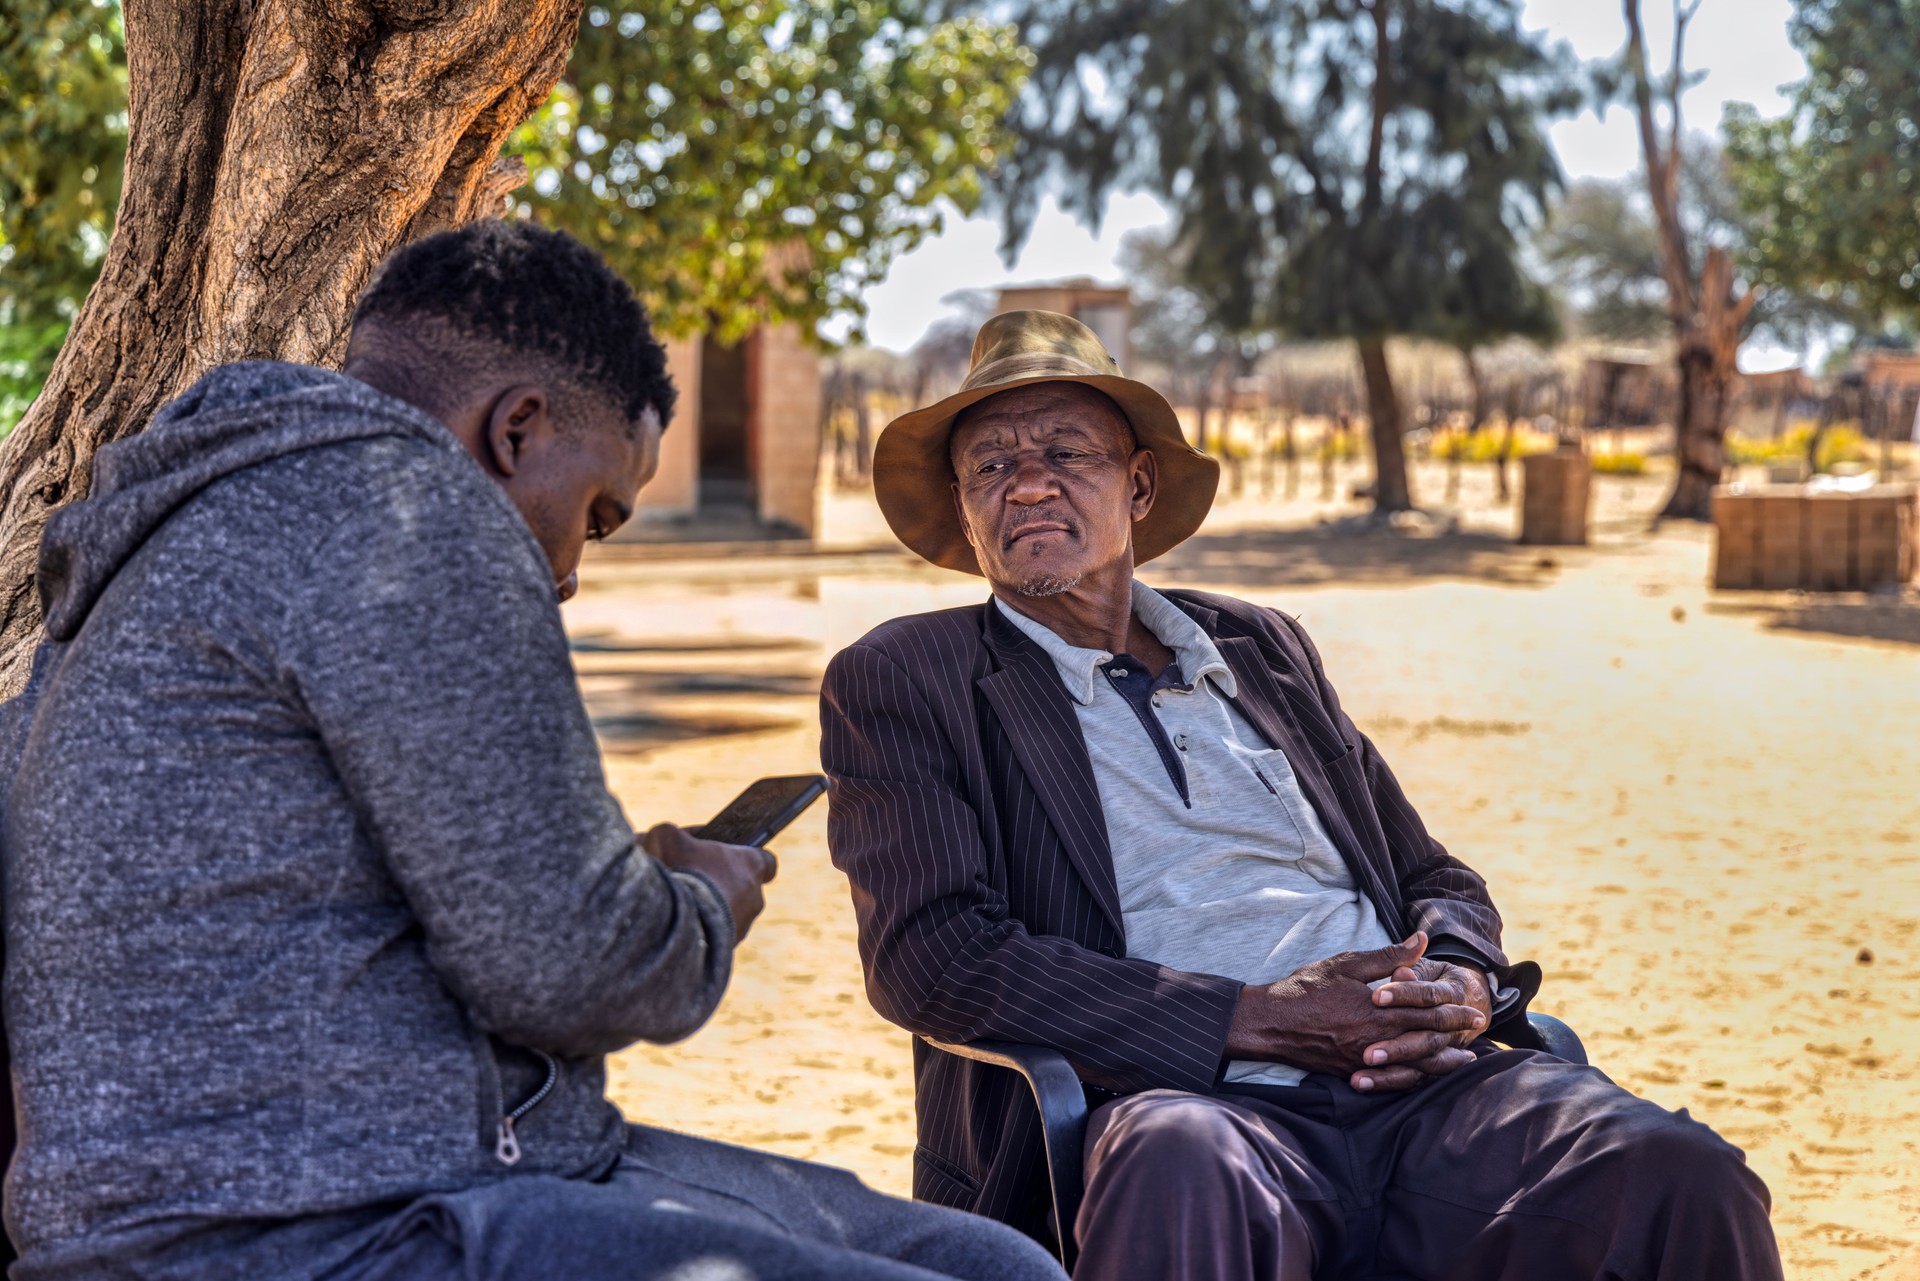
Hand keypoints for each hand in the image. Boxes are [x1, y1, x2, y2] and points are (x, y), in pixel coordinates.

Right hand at [639, 823, 776, 940]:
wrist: (676, 925)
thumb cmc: (680, 872)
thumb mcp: (667, 837)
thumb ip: (672, 834)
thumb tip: (666, 837)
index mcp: (750, 866)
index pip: (767, 862)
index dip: (750, 858)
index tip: (733, 858)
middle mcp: (754, 898)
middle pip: (743, 889)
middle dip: (721, 885)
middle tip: (693, 880)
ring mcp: (742, 927)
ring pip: (730, 915)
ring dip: (711, 910)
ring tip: (680, 906)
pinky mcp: (726, 949)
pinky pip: (715, 937)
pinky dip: (702, 931)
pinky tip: (678, 926)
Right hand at [1223, 932, 1485, 1092]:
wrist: (1270, 1023)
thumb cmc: (1306, 989)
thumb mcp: (1346, 965)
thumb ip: (1388, 957)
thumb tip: (1421, 940)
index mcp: (1377, 1010)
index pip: (1427, 1011)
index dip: (1454, 1009)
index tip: (1474, 1005)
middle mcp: (1377, 1039)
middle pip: (1427, 1038)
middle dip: (1455, 1032)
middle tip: (1477, 1027)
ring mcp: (1365, 1059)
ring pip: (1415, 1064)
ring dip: (1443, 1061)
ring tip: (1464, 1059)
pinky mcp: (1353, 1071)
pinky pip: (1392, 1079)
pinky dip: (1414, 1077)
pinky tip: (1424, 1074)